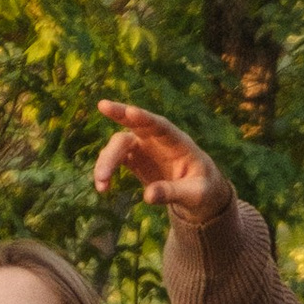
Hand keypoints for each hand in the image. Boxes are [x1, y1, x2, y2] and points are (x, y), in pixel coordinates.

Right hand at [93, 101, 230, 221]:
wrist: (197, 194)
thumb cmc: (202, 190)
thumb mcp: (194, 194)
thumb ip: (173, 192)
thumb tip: (148, 196)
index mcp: (178, 143)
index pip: (161, 126)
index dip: (145, 118)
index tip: (130, 111)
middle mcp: (158, 140)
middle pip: (135, 124)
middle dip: (118, 115)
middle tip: (102, 106)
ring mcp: (144, 148)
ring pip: (119, 144)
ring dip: (106, 160)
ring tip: (101, 185)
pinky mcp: (134, 160)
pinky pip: (115, 160)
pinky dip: (106, 171)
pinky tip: (103, 188)